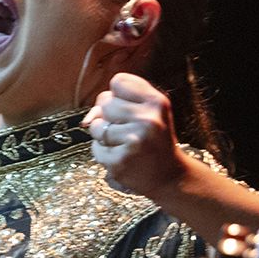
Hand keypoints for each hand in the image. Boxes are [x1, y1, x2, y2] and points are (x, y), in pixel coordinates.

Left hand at [83, 72, 188, 198]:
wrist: (169, 176)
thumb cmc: (154, 139)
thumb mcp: (148, 112)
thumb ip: (118, 102)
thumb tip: (89, 118)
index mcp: (157, 102)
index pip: (118, 81)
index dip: (118, 95)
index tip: (130, 109)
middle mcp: (148, 119)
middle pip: (105, 102)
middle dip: (110, 116)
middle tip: (129, 130)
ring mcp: (134, 141)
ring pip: (96, 126)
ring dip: (104, 136)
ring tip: (124, 144)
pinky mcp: (121, 161)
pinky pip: (96, 149)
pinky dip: (104, 154)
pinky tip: (122, 157)